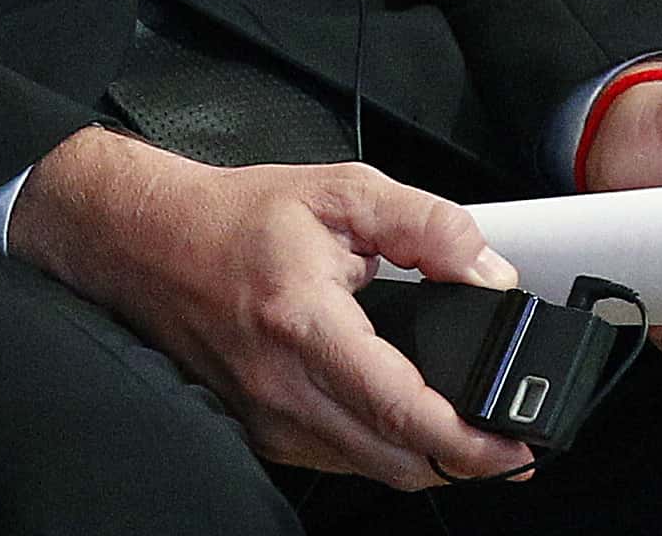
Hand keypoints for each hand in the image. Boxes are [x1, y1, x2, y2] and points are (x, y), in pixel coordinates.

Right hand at [8, 126, 536, 489]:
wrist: (145, 242)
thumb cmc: (234, 219)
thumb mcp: (339, 192)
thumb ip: (424, 225)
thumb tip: (487, 269)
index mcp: (305, 324)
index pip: (402, 410)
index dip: (470, 442)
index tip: (516, 444)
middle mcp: (283, 386)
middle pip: (397, 462)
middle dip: (463, 464)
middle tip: (509, 446)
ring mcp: (268, 418)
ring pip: (369, 470)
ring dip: (424, 462)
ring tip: (464, 433)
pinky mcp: (259, 431)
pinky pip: (336, 460)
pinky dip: (379, 452)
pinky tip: (401, 423)